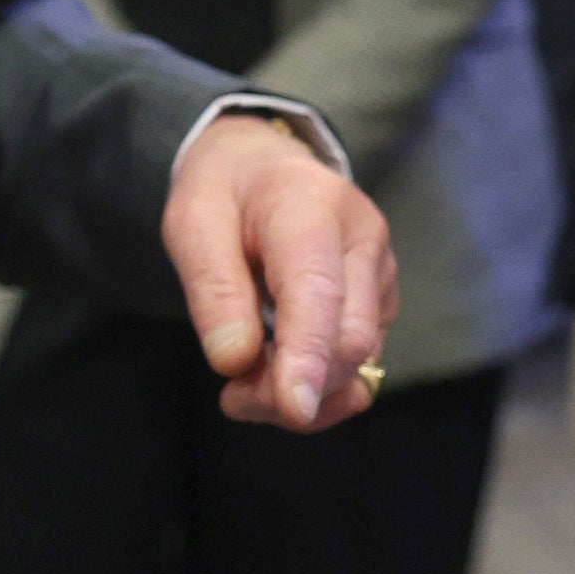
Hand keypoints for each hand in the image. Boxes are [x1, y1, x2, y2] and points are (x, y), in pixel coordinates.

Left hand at [164, 113, 395, 432]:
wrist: (263, 163)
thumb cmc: (225, 191)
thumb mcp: (192, 223)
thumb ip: (213, 288)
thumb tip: (236, 360)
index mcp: (311, 208)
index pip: (319, 293)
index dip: (307, 357)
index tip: (293, 410)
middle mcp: (362, 239)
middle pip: (348, 341)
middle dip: (292, 388)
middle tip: (231, 396)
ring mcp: (380, 270)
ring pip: (360, 361)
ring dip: (304, 392)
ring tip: (246, 382)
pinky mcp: (382, 298)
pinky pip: (360, 360)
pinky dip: (319, 381)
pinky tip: (278, 366)